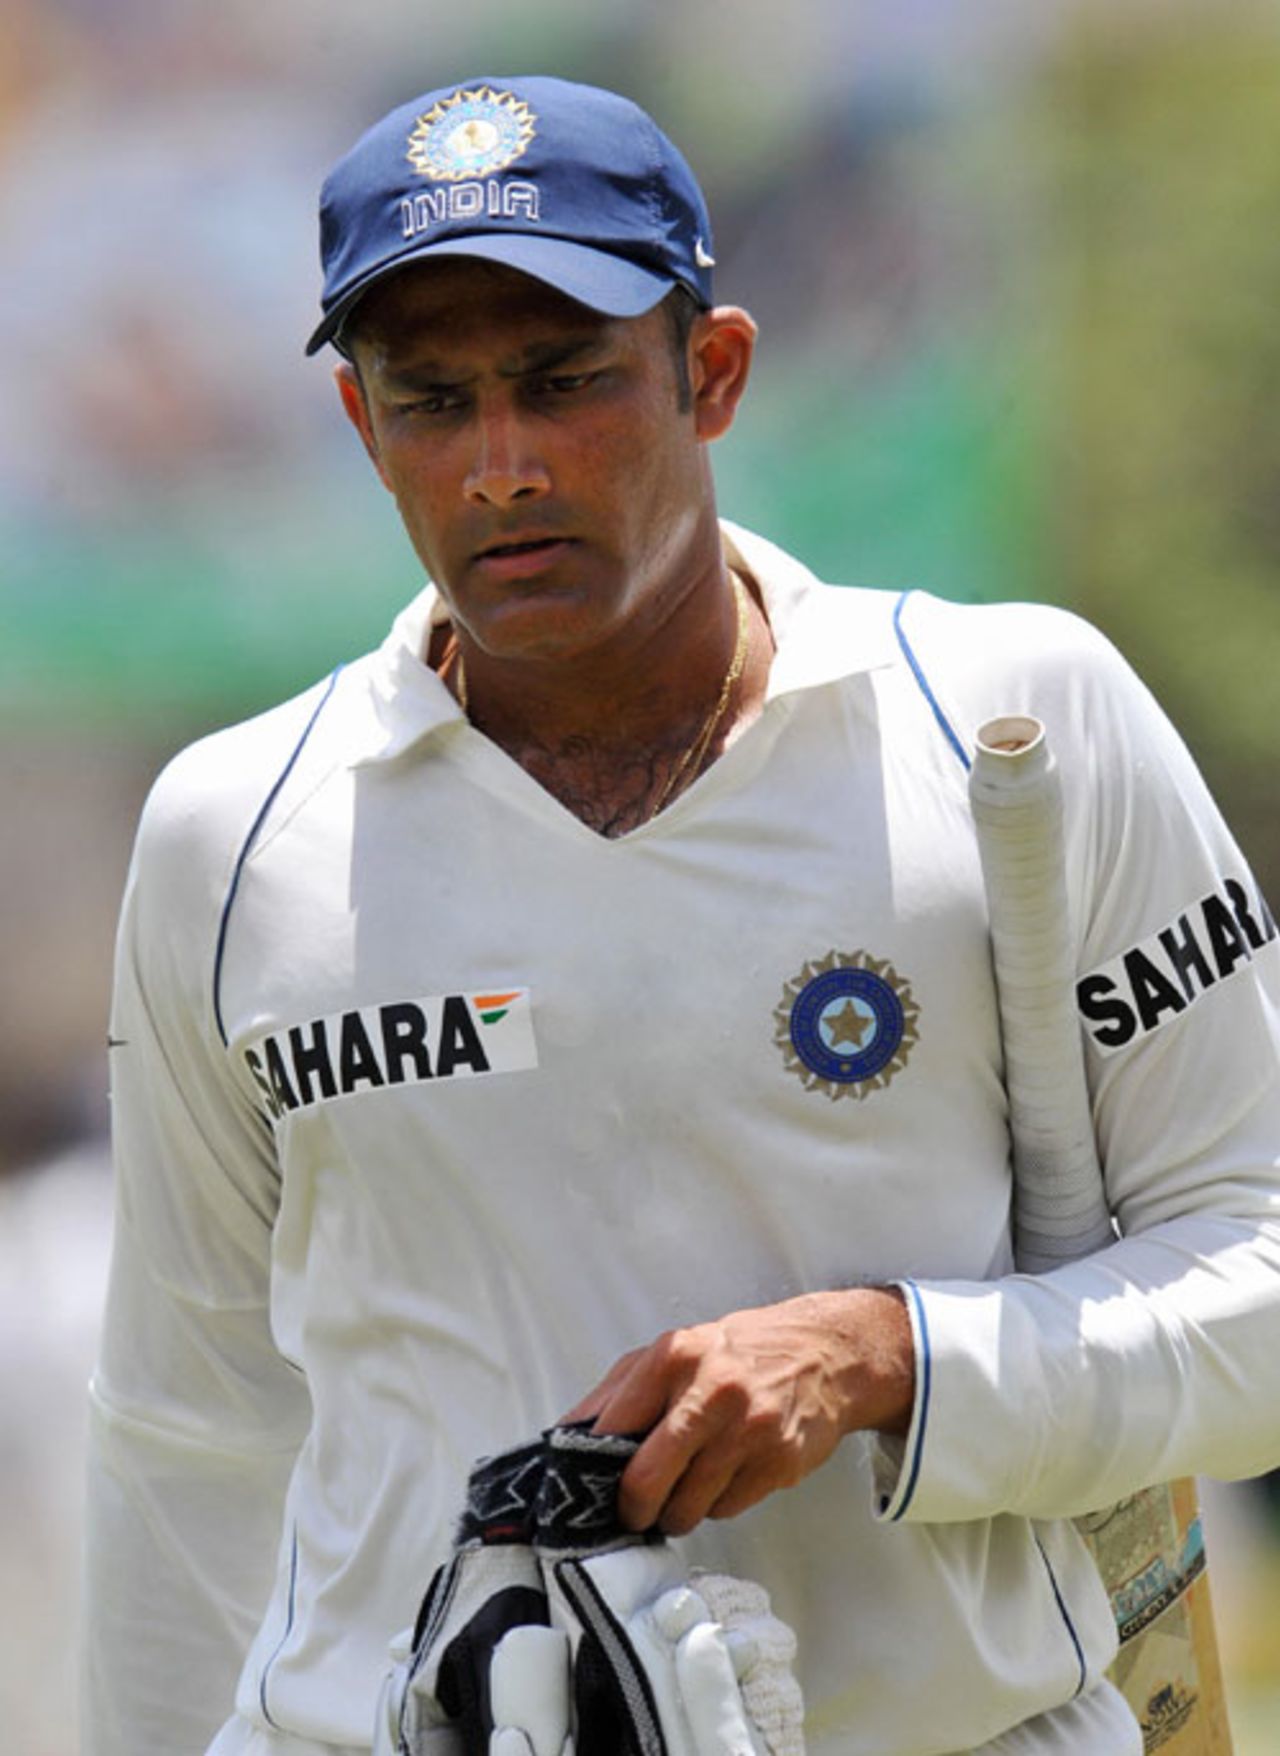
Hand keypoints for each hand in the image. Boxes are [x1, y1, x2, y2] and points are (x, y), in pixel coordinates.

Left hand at [562, 1289, 914, 1534]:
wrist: (824, 1353)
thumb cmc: (739, 1354)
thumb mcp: (674, 1351)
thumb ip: (618, 1391)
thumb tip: (567, 1437)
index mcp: (674, 1356)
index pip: (611, 1429)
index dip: (593, 1469)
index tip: (589, 1487)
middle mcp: (711, 1391)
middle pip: (645, 1481)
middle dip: (633, 1508)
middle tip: (634, 1510)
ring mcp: (748, 1429)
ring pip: (686, 1507)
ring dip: (676, 1511)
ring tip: (685, 1487)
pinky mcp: (778, 1461)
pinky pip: (726, 1510)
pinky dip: (716, 1503)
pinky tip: (725, 1475)